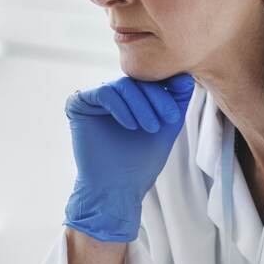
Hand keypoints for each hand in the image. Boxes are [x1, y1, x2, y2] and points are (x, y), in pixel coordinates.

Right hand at [63, 73, 194, 242]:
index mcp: (131, 99)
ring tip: (150, 128)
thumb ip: (176, 100)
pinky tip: (130, 126)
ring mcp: (95, 100)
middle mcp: (112, 96)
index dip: (166, 91)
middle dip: (157, 98)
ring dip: (141, 105)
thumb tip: (184, 75)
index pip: (150, 80)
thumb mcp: (168, 126)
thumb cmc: (142, 161)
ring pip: (122, 85)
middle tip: (168, 119)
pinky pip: (103, 93)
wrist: (118, 188)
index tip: (174, 115)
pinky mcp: (79, 105)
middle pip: (138, 80)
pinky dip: (120, 107)